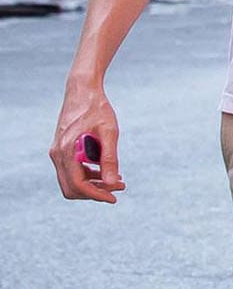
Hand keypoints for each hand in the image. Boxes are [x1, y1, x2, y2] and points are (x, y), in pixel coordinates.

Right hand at [50, 83, 126, 203]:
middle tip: (118, 188)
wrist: (82, 90)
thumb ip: (110, 159)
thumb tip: (112, 183)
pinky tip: (106, 171)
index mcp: (67, 150)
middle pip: (72, 188)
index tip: (114, 197)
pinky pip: (71, 172)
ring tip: (117, 180)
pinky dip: (88, 176)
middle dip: (95, 192)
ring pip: (71, 182)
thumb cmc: (97, 108)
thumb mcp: (109, 132)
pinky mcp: (61, 149)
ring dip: (93, 185)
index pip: (78, 185)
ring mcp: (57, 152)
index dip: (97, 195)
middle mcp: (57, 154)